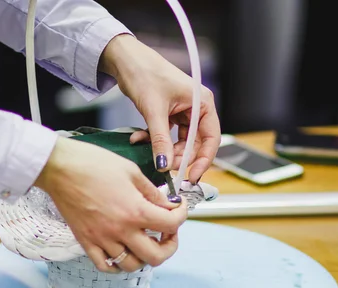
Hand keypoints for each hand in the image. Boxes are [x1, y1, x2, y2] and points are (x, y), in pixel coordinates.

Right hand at [34, 136, 186, 272]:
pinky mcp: (86, 242)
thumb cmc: (92, 163)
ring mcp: (102, 240)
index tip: (178, 209)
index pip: (171, 225)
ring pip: (131, 265)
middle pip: (156, 257)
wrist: (59, 168)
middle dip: (169, 246)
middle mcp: (121, 231)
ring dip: (144, 256)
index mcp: (135, 210)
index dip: (182, 216)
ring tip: (144, 241)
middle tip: (168, 233)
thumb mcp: (131, 170)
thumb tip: (166, 204)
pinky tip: (121, 251)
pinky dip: (117, 264)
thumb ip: (151, 192)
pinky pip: (105, 266)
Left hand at [100, 34, 220, 183]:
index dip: (203, 160)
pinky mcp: (169, 114)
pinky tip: (139, 138)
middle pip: (195, 143)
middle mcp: (196, 108)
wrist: (126, 60)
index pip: (211, 139)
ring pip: (179, 142)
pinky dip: (155, 140)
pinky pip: (166, 135)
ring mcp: (183, 111)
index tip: (191, 176)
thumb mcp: (153, 111)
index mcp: (202, 103)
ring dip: (164, 149)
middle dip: (179, 156)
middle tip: (164, 165)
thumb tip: (164, 164)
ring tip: (147, 148)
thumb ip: (160, 140)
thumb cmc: (144, 74)